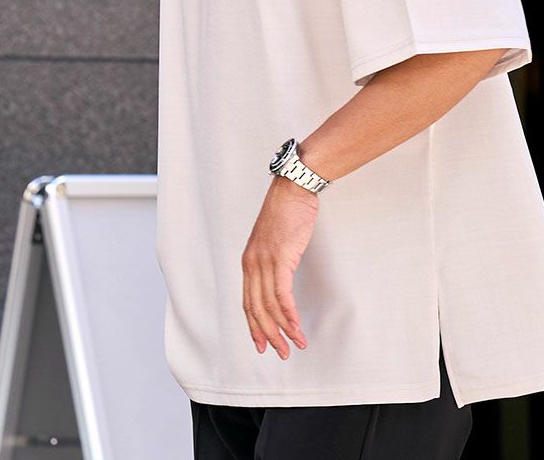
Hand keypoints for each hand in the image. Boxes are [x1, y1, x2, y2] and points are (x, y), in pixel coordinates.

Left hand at [241, 175, 318, 359]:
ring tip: (295, 344)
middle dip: (268, 334)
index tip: (262, 344)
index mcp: (249, 262)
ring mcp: (265, 261)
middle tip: (281, 352)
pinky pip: (282, 294)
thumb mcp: (273, 241)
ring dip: (283, 329)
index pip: (247, 302)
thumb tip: (279, 278)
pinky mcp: (280, 258)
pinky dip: (289, 313)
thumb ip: (272, 260)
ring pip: (269, 306)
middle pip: (256, 309)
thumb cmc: (286, 212)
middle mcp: (252, 264)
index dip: (254, 326)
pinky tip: (296, 326)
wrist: (292, 190)